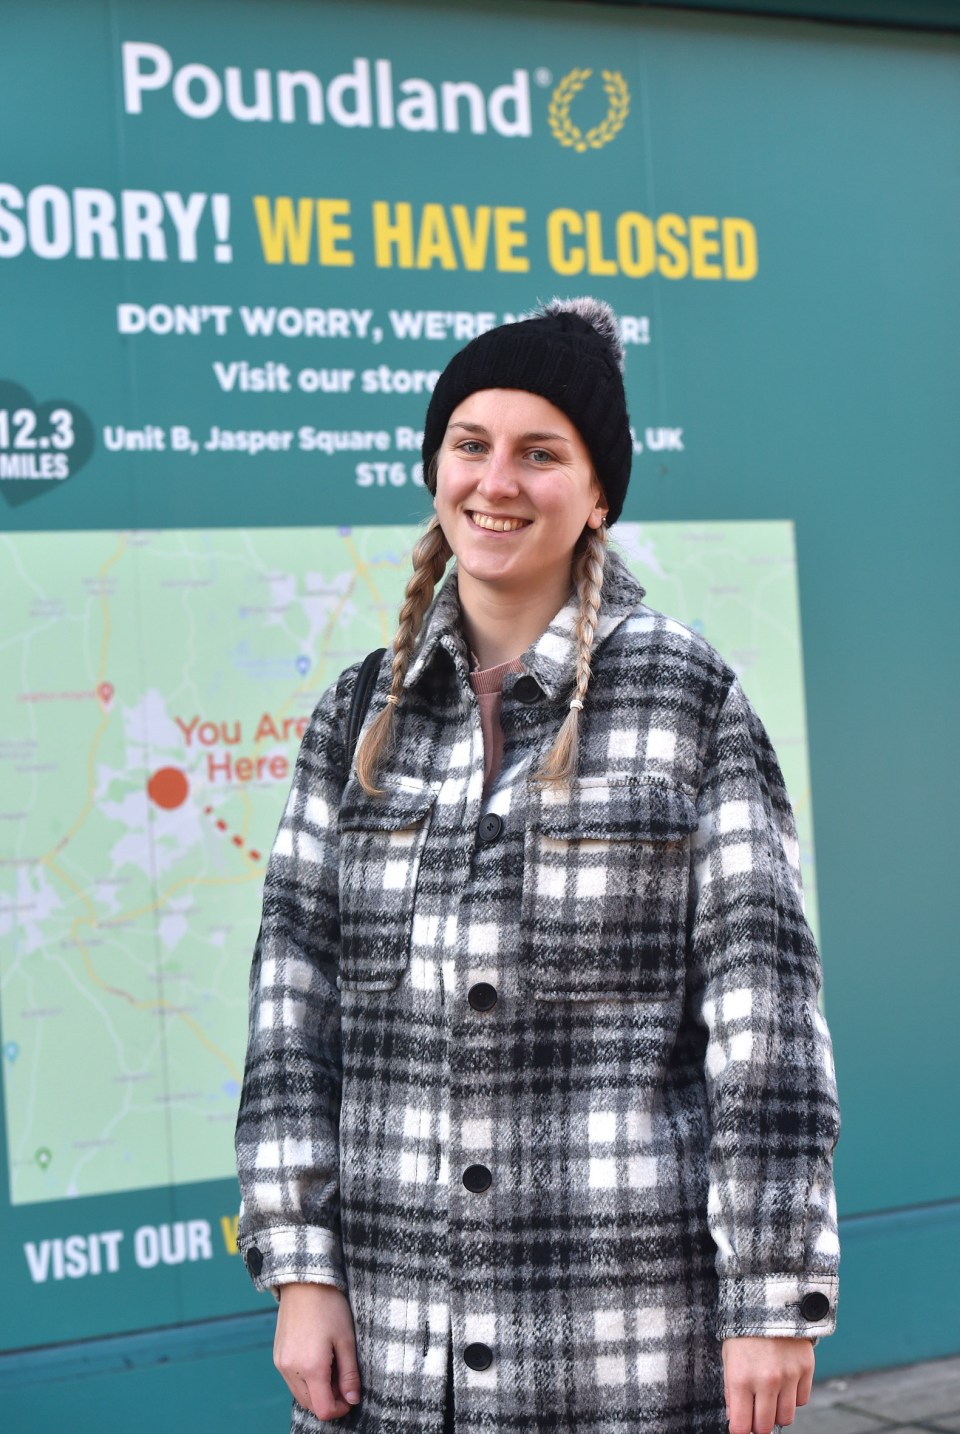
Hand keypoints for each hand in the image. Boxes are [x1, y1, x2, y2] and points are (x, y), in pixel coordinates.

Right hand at [274, 1282, 361, 1419]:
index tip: (350, 1396)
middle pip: (310, 1405)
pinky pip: (291, 1380)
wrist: (304, 1281)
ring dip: (316, 1391)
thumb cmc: (329, 1306)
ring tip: (332, 1368)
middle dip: (329, 1400)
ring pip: (300, 1394)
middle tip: (344, 1380)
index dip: (339, 1409)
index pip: (323, 1409)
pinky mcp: (277, 1356)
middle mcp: (291, 1369)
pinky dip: (305, 1380)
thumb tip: (352, 1399)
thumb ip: (349, 1374)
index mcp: (311, 1367)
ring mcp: (281, 1363)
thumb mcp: (346, 1340)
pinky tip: (318, 1360)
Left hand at [722, 1336, 814, 1433]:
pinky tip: (784, 1382)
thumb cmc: (744, 1330)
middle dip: (758, 1425)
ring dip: (777, 1413)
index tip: (740, 1426)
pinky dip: (793, 1397)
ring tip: (770, 1398)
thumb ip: (731, 1390)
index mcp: (741, 1378)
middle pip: (765, 1427)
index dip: (740, 1430)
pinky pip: (802, 1401)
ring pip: (786, 1418)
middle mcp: (765, 1381)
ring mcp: (788, 1376)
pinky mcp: (805, 1369)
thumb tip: (736, 1419)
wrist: (770, 1300)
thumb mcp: (729, 1357)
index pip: (741, 1426)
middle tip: (755, 1413)